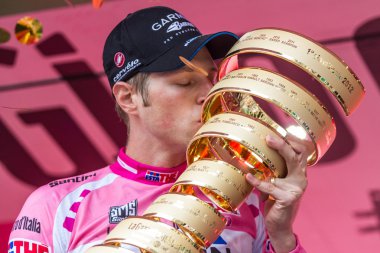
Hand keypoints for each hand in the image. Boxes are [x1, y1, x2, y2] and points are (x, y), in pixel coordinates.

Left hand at [246, 134, 308, 251]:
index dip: (292, 140)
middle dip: (283, 144)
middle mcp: (301, 178)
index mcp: (298, 172)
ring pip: (288, 167)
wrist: (279, 225)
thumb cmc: (274, 200)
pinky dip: (258, 181)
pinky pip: (271, 187)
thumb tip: (255, 150)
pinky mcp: (287, 199)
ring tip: (259, 149)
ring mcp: (296, 189)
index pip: (301, 152)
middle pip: (297, 156)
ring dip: (274, 156)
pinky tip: (249, 177)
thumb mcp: (275, 181)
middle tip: (268, 137)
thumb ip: (272, 168)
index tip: (278, 130)